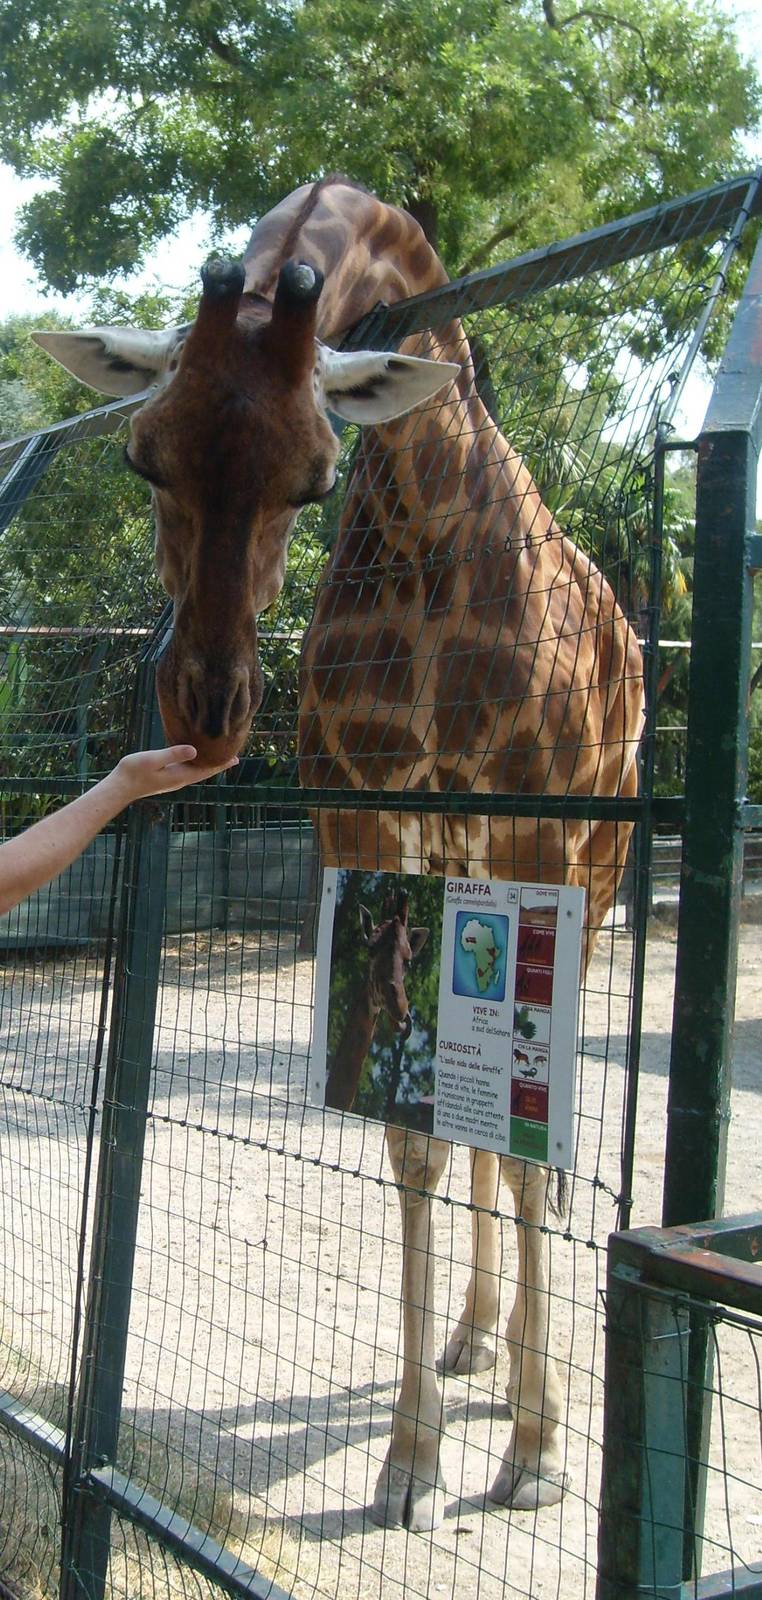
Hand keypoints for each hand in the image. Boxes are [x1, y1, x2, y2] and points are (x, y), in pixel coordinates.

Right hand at [113, 745, 238, 800]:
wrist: (120, 787)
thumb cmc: (134, 771)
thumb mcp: (154, 759)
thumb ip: (173, 754)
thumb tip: (195, 750)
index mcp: (180, 775)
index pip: (206, 770)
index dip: (221, 764)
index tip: (235, 758)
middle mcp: (179, 779)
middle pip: (204, 771)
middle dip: (218, 764)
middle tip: (233, 757)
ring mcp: (172, 780)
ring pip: (196, 771)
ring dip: (207, 764)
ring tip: (217, 757)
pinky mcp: (165, 777)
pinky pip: (186, 770)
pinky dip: (195, 763)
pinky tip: (194, 758)